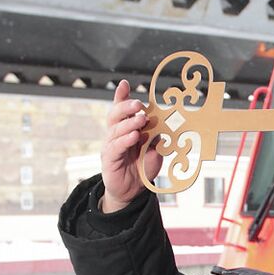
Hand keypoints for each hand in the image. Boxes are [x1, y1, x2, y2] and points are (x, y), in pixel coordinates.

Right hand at [100, 80, 162, 212]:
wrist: (133, 191)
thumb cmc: (143, 167)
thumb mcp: (154, 151)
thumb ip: (156, 139)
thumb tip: (164, 126)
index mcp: (126, 128)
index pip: (121, 109)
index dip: (121, 96)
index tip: (124, 83)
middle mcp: (115, 134)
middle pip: (115, 115)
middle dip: (126, 107)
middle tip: (139, 104)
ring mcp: (111, 146)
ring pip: (116, 130)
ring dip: (129, 123)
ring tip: (141, 119)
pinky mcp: (109, 159)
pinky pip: (115, 147)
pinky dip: (125, 140)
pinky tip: (134, 136)